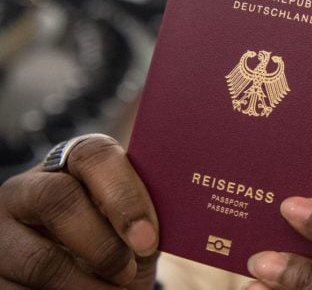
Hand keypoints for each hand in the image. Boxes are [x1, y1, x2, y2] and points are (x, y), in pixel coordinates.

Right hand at [0, 136, 159, 288]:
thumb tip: (172, 218)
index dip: (124, 196)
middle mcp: (30, 187)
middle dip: (101, 244)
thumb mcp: (136, 224)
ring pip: (39, 259)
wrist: (92, 279)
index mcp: (75, 163)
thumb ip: (146, 214)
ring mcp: (3, 230)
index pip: (95, 156)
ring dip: (83, 285)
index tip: (147, 240)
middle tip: (128, 272)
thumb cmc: (122, 243)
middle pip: (57, 198)